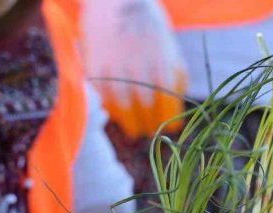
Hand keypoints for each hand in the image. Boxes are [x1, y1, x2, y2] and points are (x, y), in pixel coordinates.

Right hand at [81, 0, 185, 137]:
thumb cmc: (148, 22)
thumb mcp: (169, 45)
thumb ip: (175, 73)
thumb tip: (177, 103)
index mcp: (162, 64)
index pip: (167, 105)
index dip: (167, 120)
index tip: (168, 129)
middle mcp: (139, 69)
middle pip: (144, 109)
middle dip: (148, 124)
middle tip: (147, 130)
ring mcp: (115, 68)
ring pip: (122, 107)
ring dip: (129, 122)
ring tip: (133, 128)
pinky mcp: (95, 67)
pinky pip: (103, 96)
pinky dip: (110, 107)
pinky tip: (116, 112)